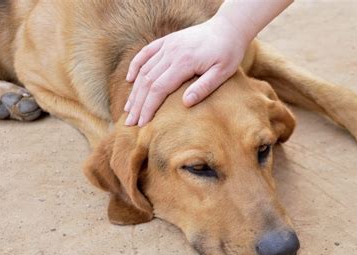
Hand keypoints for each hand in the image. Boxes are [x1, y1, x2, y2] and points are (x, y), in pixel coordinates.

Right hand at [124, 17, 249, 125]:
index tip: (142, 124)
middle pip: (147, 82)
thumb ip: (204, 87)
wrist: (228, 28)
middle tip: (130, 123)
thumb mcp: (223, 72)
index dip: (148, 107)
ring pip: (144, 70)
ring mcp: (167, 45)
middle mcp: (171, 52)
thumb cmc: (228, 53)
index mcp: (184, 62)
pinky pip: (145, 53)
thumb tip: (186, 103)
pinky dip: (135, 66)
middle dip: (137, 104)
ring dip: (134, 90)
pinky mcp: (167, 41)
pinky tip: (130, 80)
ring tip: (128, 109)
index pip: (158, 88)